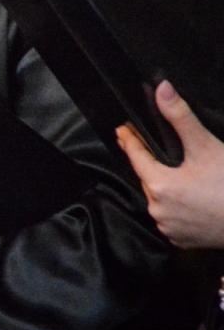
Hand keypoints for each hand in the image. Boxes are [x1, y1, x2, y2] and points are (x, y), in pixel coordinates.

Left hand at [117, 81, 223, 249]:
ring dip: (164, 186)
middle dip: (149, 163)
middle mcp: (157, 209)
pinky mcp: (182, 240)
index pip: (136, 156)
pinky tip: (187, 198)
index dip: (130, 140)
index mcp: (158, 185)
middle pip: (147, 178)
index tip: (123, 130)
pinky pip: (170, 218)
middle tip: (150, 150)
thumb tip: (162, 89)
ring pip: (158, 199)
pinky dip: (175, 206)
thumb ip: (181, 117)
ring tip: (174, 174)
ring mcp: (169, 227)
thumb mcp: (207, 146)